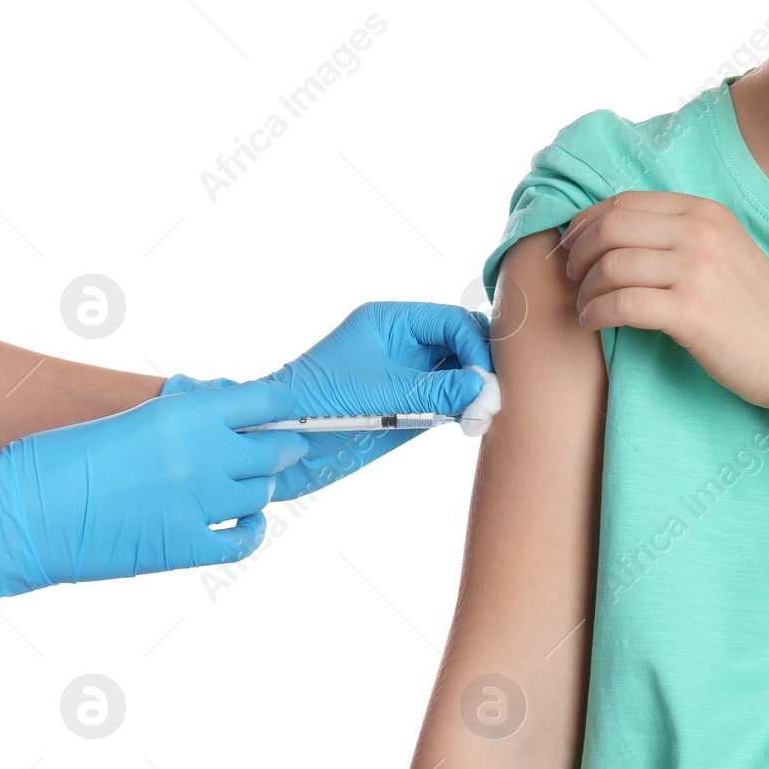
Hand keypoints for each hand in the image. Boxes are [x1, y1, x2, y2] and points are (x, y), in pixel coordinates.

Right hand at [0, 382, 307, 640]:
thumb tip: (228, 415)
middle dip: (280, 450)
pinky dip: (249, 533)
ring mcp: (197, 502)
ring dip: (257, 491)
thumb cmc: (63, 460)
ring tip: (243, 489)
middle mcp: (202, 454)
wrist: (19, 514)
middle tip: (279, 452)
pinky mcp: (184, 547)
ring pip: (261, 494)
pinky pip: (243, 541)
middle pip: (275, 450)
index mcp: (185, 413)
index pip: (267, 402)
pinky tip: (242, 525)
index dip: (283, 411)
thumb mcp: (135, 418)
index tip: (288, 417)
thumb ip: (188, 417)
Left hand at [166, 301, 492, 500]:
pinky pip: (450, 401)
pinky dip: (466, 410)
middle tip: (491, 400)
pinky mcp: (409, 407)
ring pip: (462, 373)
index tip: (485, 379)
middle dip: (481, 368)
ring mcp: (408, 376)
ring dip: (477, 392)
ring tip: (482, 417)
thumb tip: (487, 389)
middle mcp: (404, 344)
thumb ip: (435, 391)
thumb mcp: (378, 395)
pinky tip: (473, 423)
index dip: (475, 345)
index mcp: (391, 321)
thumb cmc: (312, 407)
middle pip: (463, 343)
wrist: (276, 447)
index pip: (451, 321)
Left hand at [560, 191, 768, 408]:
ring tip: (584, 306)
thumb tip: (612, 233)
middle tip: (570, 276)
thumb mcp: (725, 253)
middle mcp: (702, 233)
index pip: (625, 202)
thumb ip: (680, 236)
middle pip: (611, 227)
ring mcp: (698, 270)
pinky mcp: (692, 312)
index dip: (587, 222)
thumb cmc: (757, 312)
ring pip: (611, 264)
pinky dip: (596, 312)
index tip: (573, 246)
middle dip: (578, 252)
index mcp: (706, 213)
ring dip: (584, 287)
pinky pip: (622, 303)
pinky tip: (594, 323)